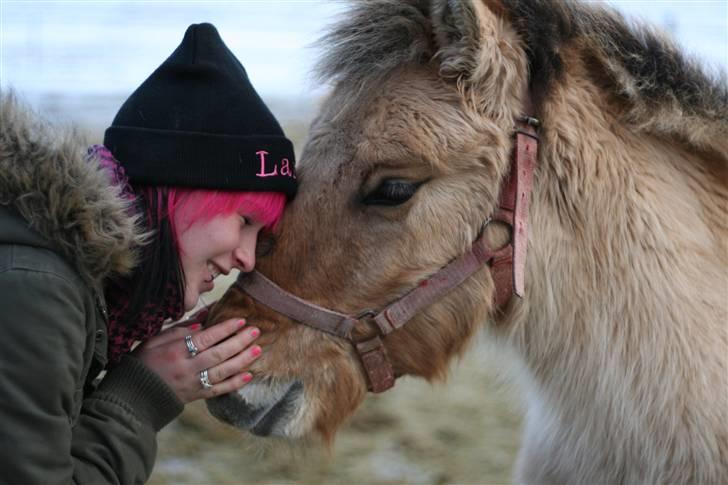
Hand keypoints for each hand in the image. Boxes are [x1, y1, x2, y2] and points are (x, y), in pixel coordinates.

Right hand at [134, 318, 260, 402]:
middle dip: (239, 342)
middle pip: (219, 354)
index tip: (241, 320)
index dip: (225, 329)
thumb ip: (180, 329)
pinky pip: (219, 390)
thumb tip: (203, 319)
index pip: (206, 338)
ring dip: (242, 360)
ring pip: (222, 372)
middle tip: (256, 331)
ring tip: (258, 349)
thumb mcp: (156, 340)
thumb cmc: (145, 361)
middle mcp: (187, 368)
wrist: (134, 395)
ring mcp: (193, 383)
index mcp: (176, 351)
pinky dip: (234, 383)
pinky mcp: (196, 396)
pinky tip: (249, 375)